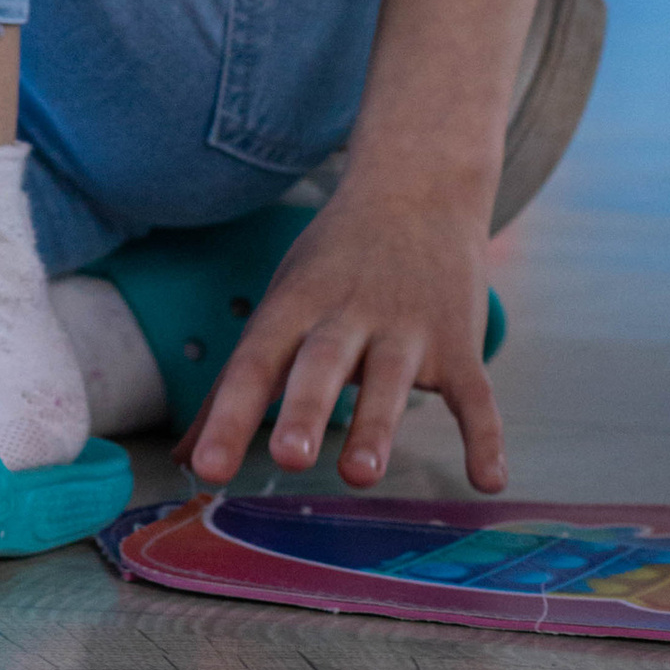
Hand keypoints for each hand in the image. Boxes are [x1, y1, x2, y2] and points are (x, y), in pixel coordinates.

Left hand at [175, 178, 506, 495]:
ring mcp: (408, 328)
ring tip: (361, 475)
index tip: (203, 468)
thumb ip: (235, 387)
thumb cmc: (333, 262)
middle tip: (287, 456)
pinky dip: (485, 436)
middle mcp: (348, 315)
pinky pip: (475, 394)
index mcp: (295, 307)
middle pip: (321, 363)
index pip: (255, 362)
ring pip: (392, 379)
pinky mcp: (459, 343)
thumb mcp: (280, 305)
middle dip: (305, 410)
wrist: (419, 187)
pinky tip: (487, 482)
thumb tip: (182, 457)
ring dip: (378, 425)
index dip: (227, 415)